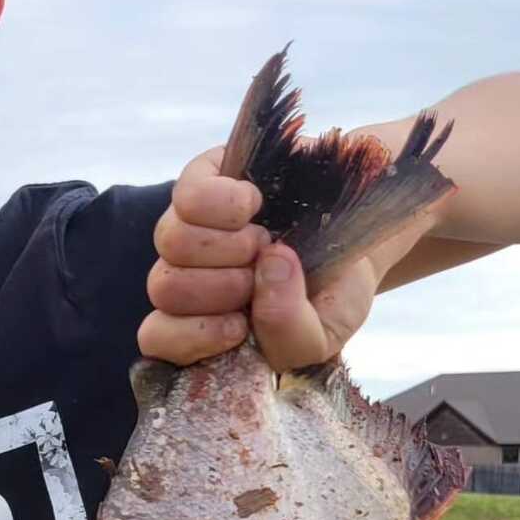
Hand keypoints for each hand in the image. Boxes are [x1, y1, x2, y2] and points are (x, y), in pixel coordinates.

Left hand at [141, 145, 441, 370]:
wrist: (360, 225)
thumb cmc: (334, 289)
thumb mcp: (327, 331)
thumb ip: (292, 336)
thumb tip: (268, 269)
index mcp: (205, 326)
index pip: (158, 340)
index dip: (191, 335)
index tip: (239, 326)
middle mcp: (187, 278)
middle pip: (166, 288)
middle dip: (226, 287)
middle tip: (265, 275)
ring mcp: (189, 227)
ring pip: (172, 243)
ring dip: (231, 246)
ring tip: (267, 242)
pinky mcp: (200, 179)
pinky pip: (188, 196)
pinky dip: (226, 202)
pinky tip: (256, 204)